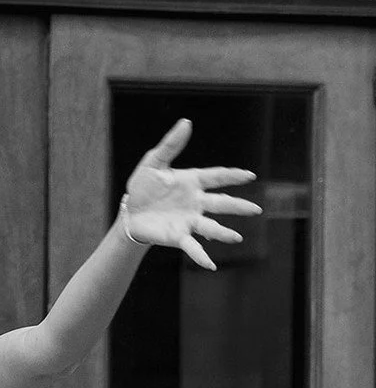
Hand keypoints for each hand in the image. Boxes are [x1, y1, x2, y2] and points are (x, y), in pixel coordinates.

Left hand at [122, 119, 262, 270]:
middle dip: (238, 206)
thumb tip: (186, 122)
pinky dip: (202, 256)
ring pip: (210, 227)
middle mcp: (196, 202)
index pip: (217, 177)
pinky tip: (211, 266)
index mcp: (192, 182)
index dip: (232, 176)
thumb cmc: (144, 186)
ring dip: (223, 233)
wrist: (129, 212)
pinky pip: (192, 247)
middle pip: (221, 204)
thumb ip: (170, 145)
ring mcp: (189, 220)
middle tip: (257, 209)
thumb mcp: (153, 163)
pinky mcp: (178, 236)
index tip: (249, 175)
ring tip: (237, 237)